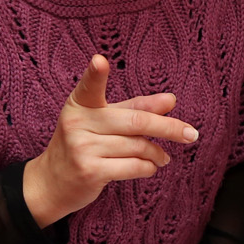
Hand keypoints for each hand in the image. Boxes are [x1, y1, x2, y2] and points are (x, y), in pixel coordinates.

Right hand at [24, 54, 199, 228]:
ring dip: (157, 153)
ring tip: (162, 156)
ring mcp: (82, 148)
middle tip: (191, 134)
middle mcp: (78, 123)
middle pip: (136, 122)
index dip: (95, 73)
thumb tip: (171, 100)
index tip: (100, 60)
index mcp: (80, 104)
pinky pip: (134, 167)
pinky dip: (148, 168)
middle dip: (168, 128)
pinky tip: (149, 167)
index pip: (89, 86)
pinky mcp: (90, 171)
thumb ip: (136, 108)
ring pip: (138, 147)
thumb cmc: (84, 144)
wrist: (52, 183)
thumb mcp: (103, 121)